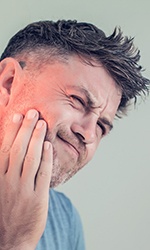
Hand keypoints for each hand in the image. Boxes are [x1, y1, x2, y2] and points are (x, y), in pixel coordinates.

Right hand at [0, 109, 52, 249]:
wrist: (11, 241)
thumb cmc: (6, 211)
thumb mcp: (1, 189)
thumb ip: (5, 170)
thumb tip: (9, 150)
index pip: (5, 149)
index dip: (11, 131)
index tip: (17, 116)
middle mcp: (8, 182)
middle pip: (17, 149)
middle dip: (25, 129)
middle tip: (33, 112)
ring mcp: (23, 190)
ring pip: (30, 159)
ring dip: (36, 139)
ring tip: (42, 123)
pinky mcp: (37, 199)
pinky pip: (42, 175)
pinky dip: (46, 159)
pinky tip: (49, 146)